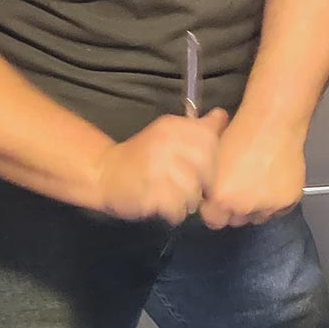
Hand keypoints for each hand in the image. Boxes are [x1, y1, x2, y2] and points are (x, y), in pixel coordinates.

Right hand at [93, 110, 228, 224]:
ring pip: (195, 191)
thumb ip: (198, 127)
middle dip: (204, 181)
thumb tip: (222, 115)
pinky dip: (175, 212)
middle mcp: (166, 143)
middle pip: (207, 167)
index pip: (210, 140)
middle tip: (191, 184)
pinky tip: (166, 206)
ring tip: (176, 196)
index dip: (212, 157)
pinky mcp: (150, 193)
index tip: (201, 164)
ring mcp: (157, 169)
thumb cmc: (144, 154)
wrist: (105, 172)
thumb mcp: (170, 133)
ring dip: (189, 199)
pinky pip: (178, 208)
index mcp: (173, 126)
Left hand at [199, 115, 306, 228]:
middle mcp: (244, 206)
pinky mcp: (288, 200)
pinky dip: (276, 199)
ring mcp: (268, 205)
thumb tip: (206, 196)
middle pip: (237, 220)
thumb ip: (208, 185)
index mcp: (221, 197)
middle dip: (236, 208)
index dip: (215, 208)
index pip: (213, 220)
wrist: (273, 122)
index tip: (219, 200)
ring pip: (259, 216)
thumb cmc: (241, 133)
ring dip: (257, 206)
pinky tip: (273, 180)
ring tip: (259, 182)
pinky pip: (279, 209)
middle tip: (241, 187)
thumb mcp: (210, 159)